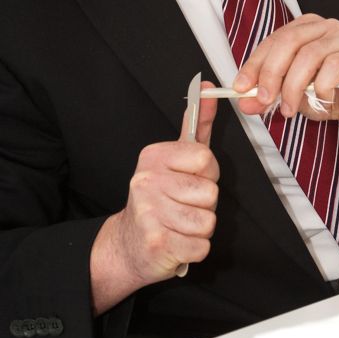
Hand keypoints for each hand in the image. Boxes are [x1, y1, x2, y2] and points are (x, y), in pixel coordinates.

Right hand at [90, 81, 219, 314]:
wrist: (128, 244)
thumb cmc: (160, 198)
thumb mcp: (176, 158)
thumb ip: (196, 125)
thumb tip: (206, 89)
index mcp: (154, 157)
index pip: (207, 159)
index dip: (207, 174)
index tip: (191, 179)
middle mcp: (146, 181)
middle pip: (210, 193)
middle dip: (204, 204)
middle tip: (183, 206)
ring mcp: (149, 212)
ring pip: (208, 221)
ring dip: (199, 228)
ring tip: (179, 224)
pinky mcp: (156, 243)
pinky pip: (201, 245)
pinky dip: (194, 248)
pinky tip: (176, 241)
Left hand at [233, 14, 338, 138]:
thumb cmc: (334, 94)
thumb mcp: (294, 98)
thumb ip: (269, 97)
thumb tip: (244, 102)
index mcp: (305, 30)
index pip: (273, 40)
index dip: (254, 64)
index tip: (240, 86)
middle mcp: (324, 28)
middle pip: (288, 42)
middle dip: (270, 73)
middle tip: (264, 99)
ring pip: (308, 56)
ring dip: (293, 87)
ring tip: (290, 109)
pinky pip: (332, 69)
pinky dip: (321, 88)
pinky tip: (322, 99)